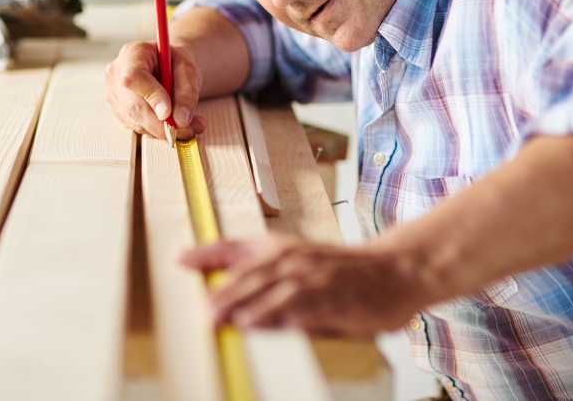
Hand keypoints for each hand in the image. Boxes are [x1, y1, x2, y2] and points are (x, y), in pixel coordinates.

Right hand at [105, 41, 205, 139]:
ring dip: (164, 129)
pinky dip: (158, 130)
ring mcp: (114, 95)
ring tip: (191, 125)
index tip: (168, 112)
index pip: (133, 77)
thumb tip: (180, 119)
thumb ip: (186, 92)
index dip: (151, 96)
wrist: (168, 67)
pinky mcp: (119, 112)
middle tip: (187, 129)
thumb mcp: (188, 70)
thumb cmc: (176, 63)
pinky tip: (174, 123)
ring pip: (137, 121)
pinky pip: (138, 127)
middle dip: (161, 124)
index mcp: (132, 53)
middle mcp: (116, 74)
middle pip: (133, 106)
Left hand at [180, 234, 430, 337]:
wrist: (394, 267)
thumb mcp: (295, 258)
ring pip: (282, 291)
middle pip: (255, 276)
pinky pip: (317, 306)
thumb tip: (222, 285)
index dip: (207, 252)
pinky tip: (283, 325)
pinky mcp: (342, 298)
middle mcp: (295, 259)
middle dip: (227, 294)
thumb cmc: (340, 268)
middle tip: (204, 311)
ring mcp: (319, 278)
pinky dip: (299, 315)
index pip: (236, 249)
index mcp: (280, 248)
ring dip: (257, 306)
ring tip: (234, 320)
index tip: (178, 258)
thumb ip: (259, 269)